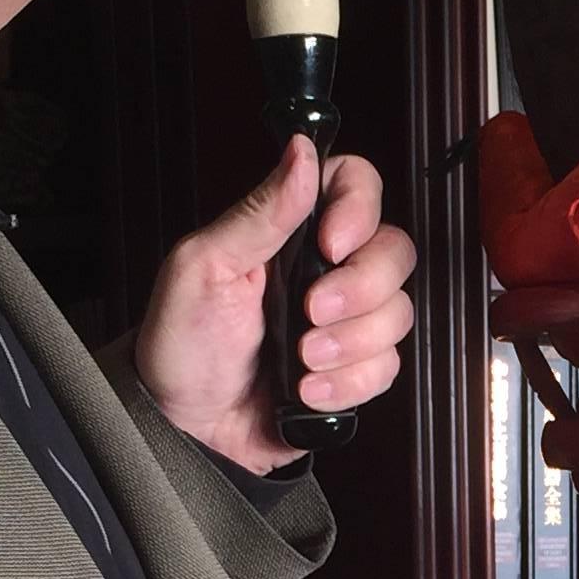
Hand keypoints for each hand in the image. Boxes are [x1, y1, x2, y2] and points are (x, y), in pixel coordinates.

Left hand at [133, 137, 416, 474]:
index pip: (355, 185)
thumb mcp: (204, 265)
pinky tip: (307, 390)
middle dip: (359, 288)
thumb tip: (299, 152)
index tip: (330, 242)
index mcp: (288, 232)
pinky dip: (347, 384)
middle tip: (310, 311)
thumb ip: (259, 211)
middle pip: (394, 251)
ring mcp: (343, 322)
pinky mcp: (352, 370)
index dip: (357, 209)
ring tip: (299, 359)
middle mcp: (324, 270)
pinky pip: (385, 367)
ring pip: (396, 314)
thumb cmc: (181, 344)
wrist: (184, 427)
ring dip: (348, 344)